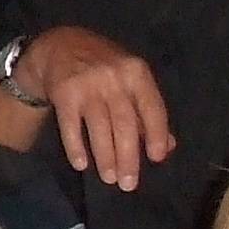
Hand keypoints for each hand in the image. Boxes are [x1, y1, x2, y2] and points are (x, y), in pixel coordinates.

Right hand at [20, 27, 175, 188]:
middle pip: (124, 123)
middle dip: (128, 156)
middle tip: (128, 184)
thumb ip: (148, 111)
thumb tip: (169, 146)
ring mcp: (87, 85)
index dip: (157, 134)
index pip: (152, 107)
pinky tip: (81, 164)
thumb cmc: (104, 67)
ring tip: (109, 178)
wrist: (60, 45)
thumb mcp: (131, 80)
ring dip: (105, 156)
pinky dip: (76, 147)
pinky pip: (71, 126)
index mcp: (136, 73)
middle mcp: (114, 78)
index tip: (157, 158)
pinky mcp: (64, 93)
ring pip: (99, 127)